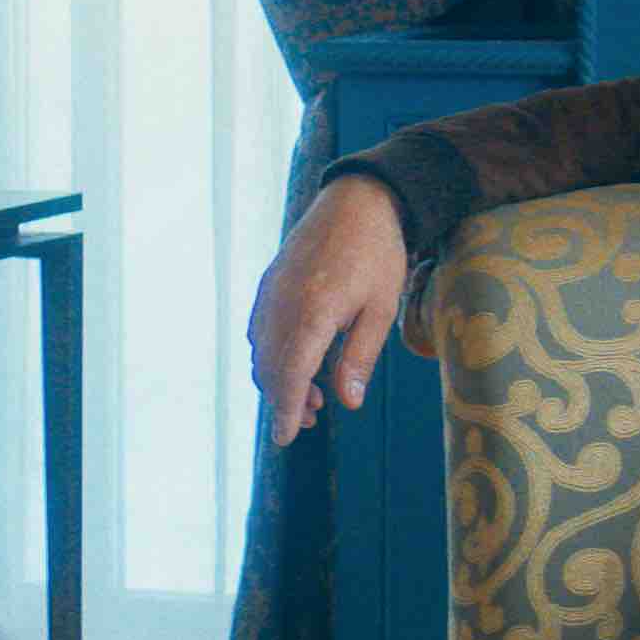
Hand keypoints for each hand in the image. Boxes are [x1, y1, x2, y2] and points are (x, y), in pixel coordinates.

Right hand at [246, 173, 409, 447]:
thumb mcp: (381, 309)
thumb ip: (359, 358)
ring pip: (260, 351)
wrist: (357, 201)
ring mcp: (271, 292)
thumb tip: (347, 402)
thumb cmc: (378, 254)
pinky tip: (297, 360)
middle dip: (283, 400)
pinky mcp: (268, 284)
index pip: (289, 374)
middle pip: (269, 368)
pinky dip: (271, 354)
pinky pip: (258, 329)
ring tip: (312, 395)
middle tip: (311, 419)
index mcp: (313, 310)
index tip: (284, 439)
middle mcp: (282, 303)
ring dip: (278, 379)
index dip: (284, 410)